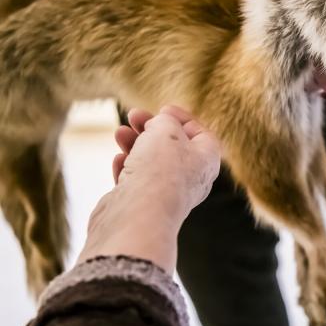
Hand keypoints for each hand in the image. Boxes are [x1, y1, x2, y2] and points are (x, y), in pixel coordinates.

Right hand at [77, 106, 220, 270]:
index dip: (183, 118)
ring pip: (151, 162)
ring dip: (134, 144)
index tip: (163, 109)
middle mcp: (192, 179)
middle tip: (133, 116)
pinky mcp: (143, 205)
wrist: (137, 216)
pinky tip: (118, 160)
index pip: (201, 134)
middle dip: (151, 128)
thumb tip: (159, 125)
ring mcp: (167, 193)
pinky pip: (136, 181)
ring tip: (119, 134)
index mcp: (207, 160)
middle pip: (173, 146)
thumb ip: (166, 121)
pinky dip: (126, 167)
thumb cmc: (159, 170)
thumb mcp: (167, 130)